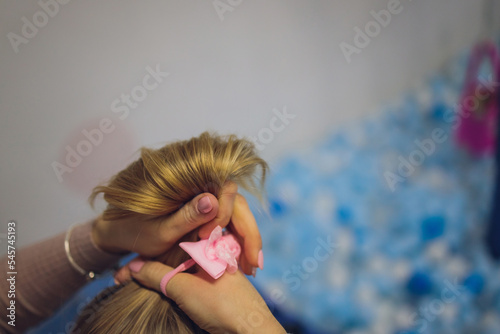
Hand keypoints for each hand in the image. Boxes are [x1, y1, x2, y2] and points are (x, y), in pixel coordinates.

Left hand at [92, 181, 262, 274]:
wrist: (118, 229)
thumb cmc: (134, 230)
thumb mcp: (160, 229)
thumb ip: (187, 216)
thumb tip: (213, 199)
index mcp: (191, 180)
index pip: (225, 190)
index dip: (227, 215)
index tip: (211, 240)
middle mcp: (202, 182)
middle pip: (237, 203)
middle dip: (249, 233)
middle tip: (254, 265)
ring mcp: (205, 195)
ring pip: (237, 212)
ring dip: (246, 238)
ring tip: (250, 266)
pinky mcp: (205, 208)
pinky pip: (229, 220)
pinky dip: (237, 238)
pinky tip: (240, 258)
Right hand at [123, 260, 285, 333]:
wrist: (252, 332)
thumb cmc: (224, 306)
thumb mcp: (185, 289)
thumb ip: (158, 275)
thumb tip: (133, 267)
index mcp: (209, 246)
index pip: (170, 245)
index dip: (145, 258)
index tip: (123, 272)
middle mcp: (213, 255)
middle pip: (174, 257)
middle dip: (149, 268)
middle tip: (123, 280)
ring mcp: (216, 272)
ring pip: (182, 270)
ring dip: (160, 278)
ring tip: (135, 285)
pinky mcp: (218, 288)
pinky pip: (190, 281)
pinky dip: (173, 286)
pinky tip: (161, 291)